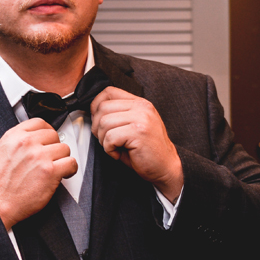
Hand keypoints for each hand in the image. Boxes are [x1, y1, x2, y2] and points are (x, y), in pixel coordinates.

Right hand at [0, 119, 76, 229]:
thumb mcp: (1, 151)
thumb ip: (17, 140)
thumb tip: (32, 137)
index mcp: (15, 136)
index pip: (40, 123)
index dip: (47, 132)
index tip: (49, 140)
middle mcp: (27, 143)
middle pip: (54, 135)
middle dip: (54, 147)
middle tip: (50, 158)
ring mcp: (40, 156)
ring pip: (64, 149)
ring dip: (62, 159)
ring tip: (54, 168)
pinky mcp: (50, 171)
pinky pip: (71, 163)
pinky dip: (70, 169)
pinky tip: (63, 174)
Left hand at [90, 87, 182, 202]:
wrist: (166, 167)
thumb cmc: (147, 151)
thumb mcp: (133, 126)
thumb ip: (118, 115)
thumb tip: (93, 111)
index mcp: (140, 103)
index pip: (109, 92)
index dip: (96, 105)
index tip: (97, 120)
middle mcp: (142, 107)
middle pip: (102, 108)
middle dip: (97, 127)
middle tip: (106, 140)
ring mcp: (141, 119)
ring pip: (104, 122)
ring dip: (103, 139)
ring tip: (114, 147)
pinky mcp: (139, 133)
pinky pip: (110, 137)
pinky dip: (109, 149)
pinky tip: (119, 154)